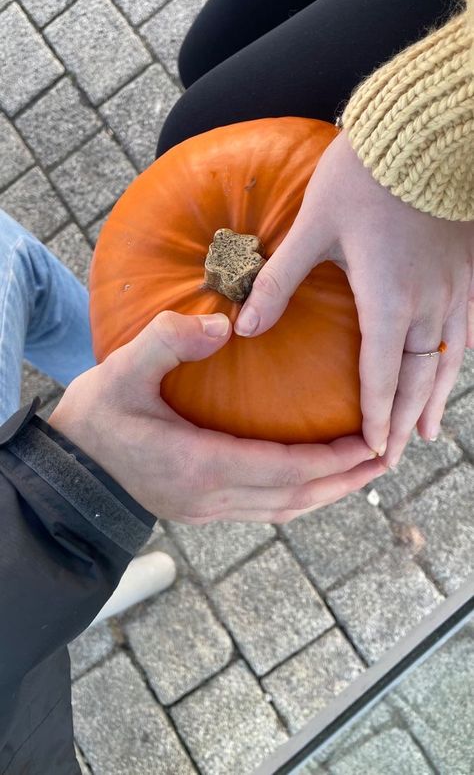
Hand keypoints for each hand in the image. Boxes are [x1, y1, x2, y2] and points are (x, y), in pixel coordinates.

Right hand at [49, 310, 383, 523]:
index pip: (283, 469)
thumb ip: (166, 342)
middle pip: (296, 497)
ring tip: (362, 470)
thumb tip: (222, 327)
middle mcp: (211, 496)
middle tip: (384, 456)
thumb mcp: (121, 372)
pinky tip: (313, 478)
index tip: (368, 440)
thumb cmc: (95, 419)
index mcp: (198, 465)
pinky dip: (299, 494)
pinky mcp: (203, 508)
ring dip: (328, 492)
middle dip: (345, 480)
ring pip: (284, 509)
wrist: (68, 471)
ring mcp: (208, 509)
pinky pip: (267, 508)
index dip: (331, 459)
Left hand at [234, 130, 473, 467]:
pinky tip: (454, 369)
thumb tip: (243, 327)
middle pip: (418, 378)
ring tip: (430, 433)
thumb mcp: (313, 228)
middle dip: (405, 422)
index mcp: (388, 299)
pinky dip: (458, 359)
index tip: (371, 451)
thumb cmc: (363, 177)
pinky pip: (467, 328)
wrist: (423, 133)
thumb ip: (279, 282)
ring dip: (436, 399)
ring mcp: (454, 287)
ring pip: (449, 359)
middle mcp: (428, 302)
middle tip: (396, 458)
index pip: (381, 376)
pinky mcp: (467, 269)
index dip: (376, 417)